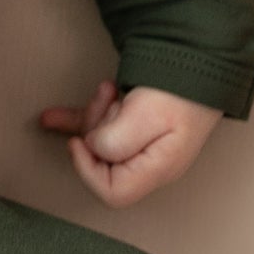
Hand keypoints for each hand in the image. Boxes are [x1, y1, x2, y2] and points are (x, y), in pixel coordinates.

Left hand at [38, 79, 221, 208]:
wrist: (200, 60)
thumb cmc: (180, 91)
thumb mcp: (147, 116)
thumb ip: (116, 140)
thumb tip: (93, 147)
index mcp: (157, 169)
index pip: (113, 193)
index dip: (88, 170)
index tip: (80, 142)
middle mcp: (148, 162)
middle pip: (103, 163)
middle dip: (95, 129)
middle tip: (107, 100)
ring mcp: (142, 144)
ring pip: (99, 141)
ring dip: (95, 114)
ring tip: (109, 88)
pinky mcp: (135, 125)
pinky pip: (98, 128)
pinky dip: (77, 119)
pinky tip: (53, 117)